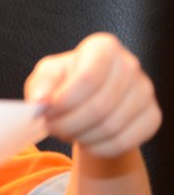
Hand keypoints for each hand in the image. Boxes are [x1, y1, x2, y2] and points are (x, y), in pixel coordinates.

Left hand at [24, 33, 160, 157]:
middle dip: (67, 124)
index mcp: (103, 47)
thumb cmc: (66, 82)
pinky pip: (124, 141)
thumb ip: (41, 85)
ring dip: (81, 137)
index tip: (46, 112)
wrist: (91, 99)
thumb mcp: (47, 76)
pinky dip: (98, 148)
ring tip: (67, 132)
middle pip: (98, 107)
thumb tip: (41, 100)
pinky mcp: (153, 116)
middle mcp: (130, 65)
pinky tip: (87, 140)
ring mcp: (145, 91)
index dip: (63, 101)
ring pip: (111, 127)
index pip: (88, 78)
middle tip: (51, 127)